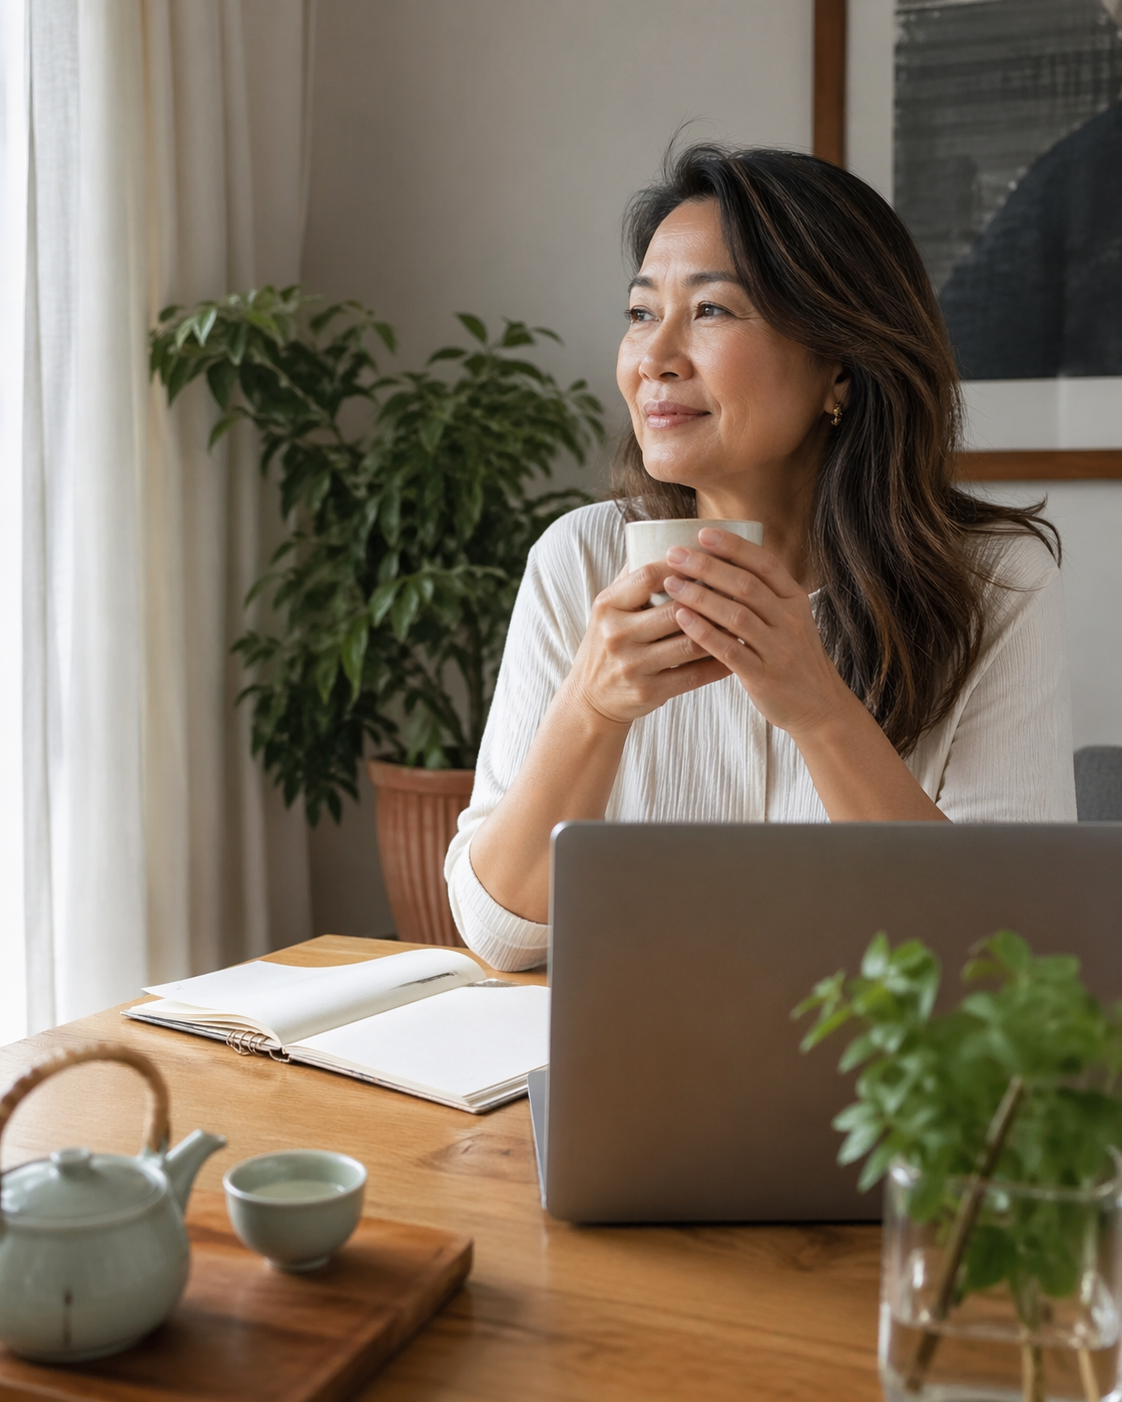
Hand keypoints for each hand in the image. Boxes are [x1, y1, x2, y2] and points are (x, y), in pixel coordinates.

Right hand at [562, 561, 730, 727]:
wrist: (590, 698)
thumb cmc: (607, 643)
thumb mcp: (608, 608)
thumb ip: (633, 577)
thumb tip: (665, 536)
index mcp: (607, 606)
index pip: (648, 576)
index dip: (682, 565)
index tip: (708, 556)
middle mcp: (616, 635)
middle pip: (675, 611)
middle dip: (711, 598)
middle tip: (741, 588)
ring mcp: (632, 666)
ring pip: (689, 644)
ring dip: (722, 631)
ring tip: (745, 618)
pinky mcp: (648, 692)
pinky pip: (693, 676)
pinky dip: (718, 663)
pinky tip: (737, 651)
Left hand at [662, 528, 852, 737]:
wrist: (818, 706)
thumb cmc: (793, 658)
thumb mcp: (789, 620)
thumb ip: (764, 595)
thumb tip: (723, 563)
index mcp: (795, 601)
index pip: (765, 564)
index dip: (734, 546)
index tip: (703, 533)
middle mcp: (790, 621)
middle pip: (746, 585)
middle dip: (708, 566)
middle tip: (675, 554)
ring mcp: (778, 649)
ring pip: (737, 615)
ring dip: (700, 596)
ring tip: (670, 583)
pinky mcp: (764, 676)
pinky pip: (730, 650)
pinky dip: (704, 633)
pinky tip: (682, 619)